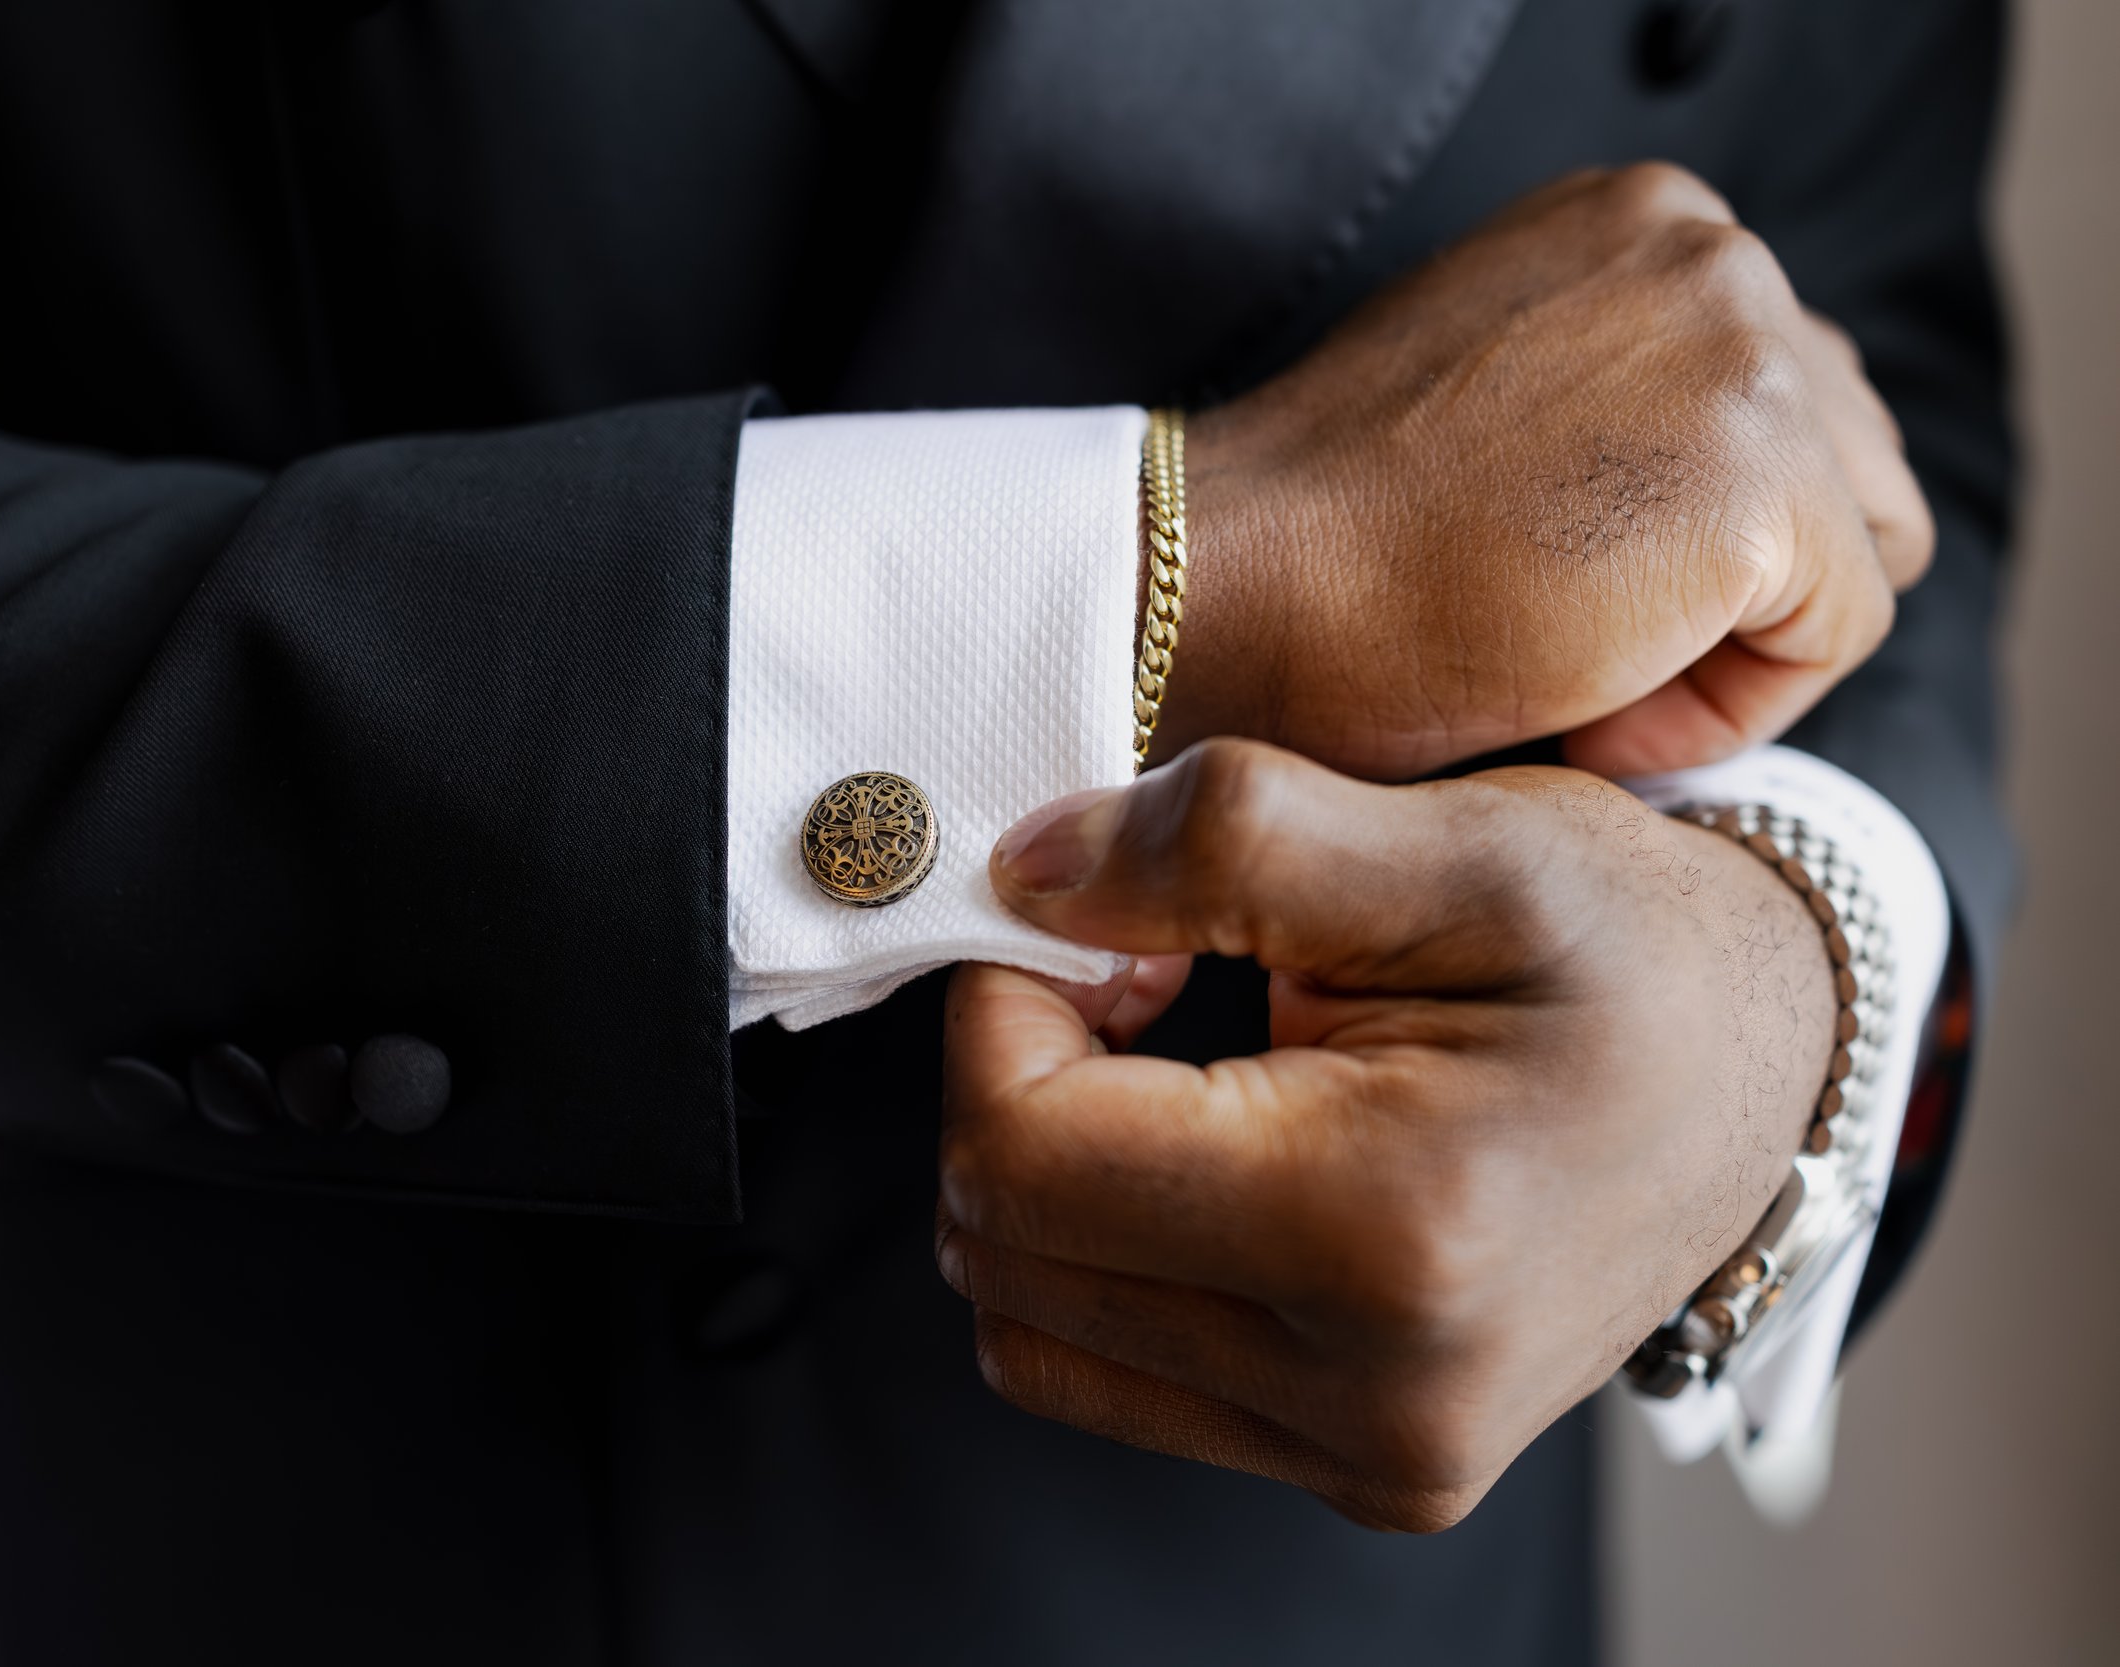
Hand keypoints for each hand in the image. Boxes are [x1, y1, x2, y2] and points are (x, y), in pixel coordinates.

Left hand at [935, 739, 1835, 1530]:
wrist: (1771, 1080)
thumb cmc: (1638, 947)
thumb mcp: (1462, 843)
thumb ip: (1227, 835)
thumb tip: (1021, 872)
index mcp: (1395, 1237)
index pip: (1018, 1157)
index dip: (997, 1013)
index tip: (1087, 921)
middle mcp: (1375, 1395)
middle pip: (1003, 1254)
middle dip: (1014, 1085)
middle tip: (1134, 972)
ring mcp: (1368, 1455)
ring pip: (1030, 1328)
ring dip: (1046, 1175)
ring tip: (1169, 1059)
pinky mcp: (1361, 1472)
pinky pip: (1112, 1376)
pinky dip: (1104, 1254)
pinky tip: (1202, 1146)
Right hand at [1161, 162, 1931, 779]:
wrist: (1224, 585)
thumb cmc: (1319, 537)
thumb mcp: (1488, 401)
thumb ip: (1612, 396)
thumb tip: (1705, 495)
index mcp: (1643, 221)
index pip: (1781, 398)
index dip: (1686, 536)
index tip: (1544, 587)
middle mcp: (1715, 252)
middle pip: (1847, 466)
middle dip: (1729, 584)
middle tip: (1557, 636)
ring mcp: (1748, 358)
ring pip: (1854, 552)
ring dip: (1727, 641)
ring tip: (1571, 669)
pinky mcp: (1761, 487)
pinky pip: (1828, 641)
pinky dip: (1719, 710)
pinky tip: (1580, 705)